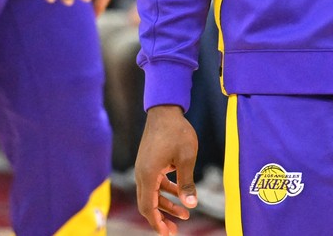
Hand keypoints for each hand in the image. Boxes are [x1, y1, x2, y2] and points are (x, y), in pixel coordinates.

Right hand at [135, 105, 198, 234]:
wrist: (165, 110)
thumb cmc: (177, 132)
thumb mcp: (186, 158)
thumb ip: (187, 183)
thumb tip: (191, 206)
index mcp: (148, 174)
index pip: (148, 207)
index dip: (156, 223)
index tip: (167, 234)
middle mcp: (142, 173)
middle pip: (147, 204)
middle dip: (161, 218)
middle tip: (174, 231)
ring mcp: (144, 167)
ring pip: (152, 194)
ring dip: (166, 205)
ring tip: (185, 215)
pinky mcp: (149, 162)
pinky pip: (155, 183)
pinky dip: (166, 191)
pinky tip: (180, 193)